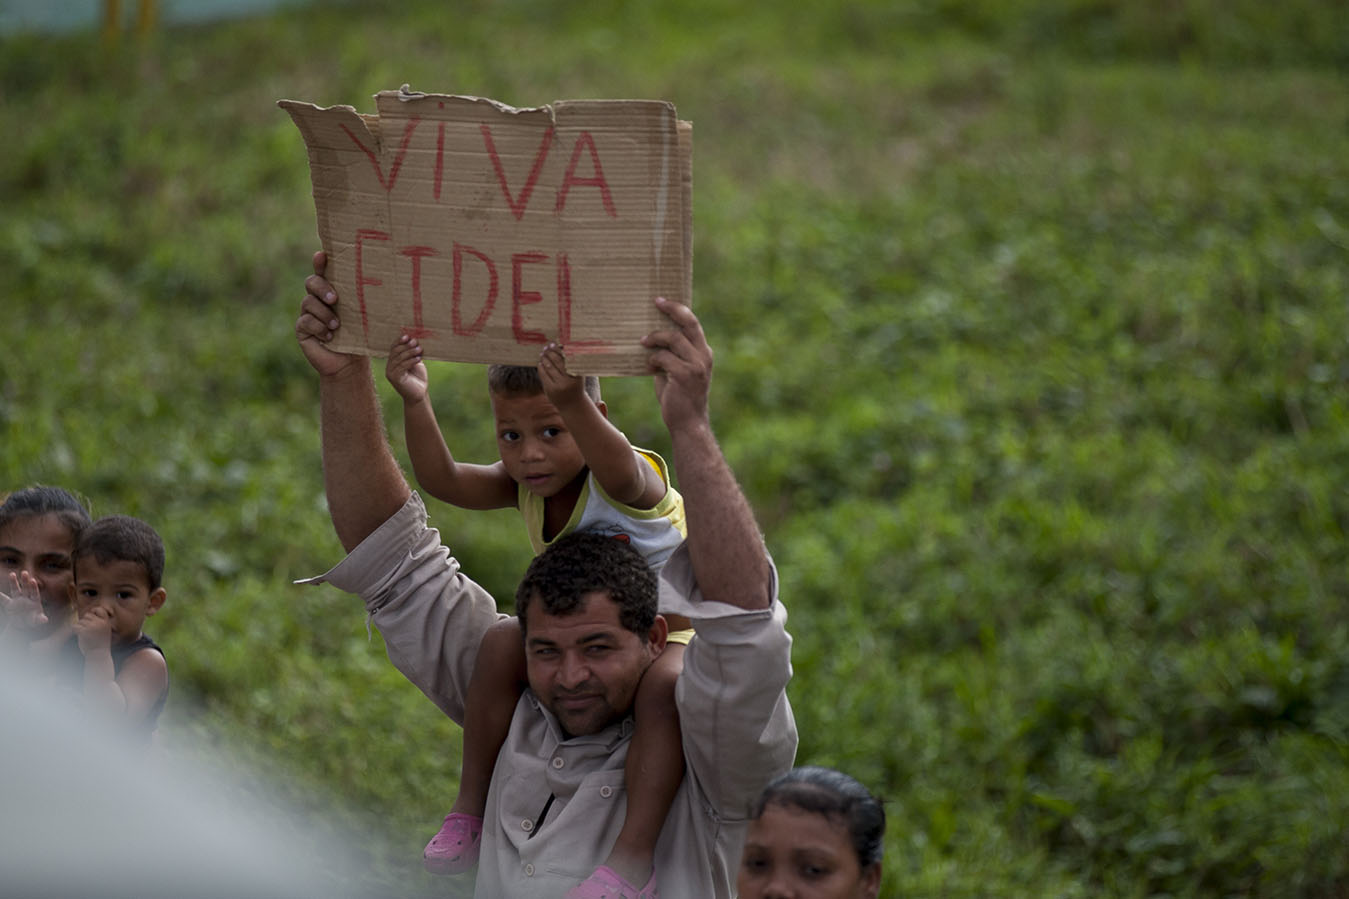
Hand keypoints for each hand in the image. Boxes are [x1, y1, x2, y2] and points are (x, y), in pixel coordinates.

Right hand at [0, 571, 46, 630]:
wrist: (22, 624)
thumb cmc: (32, 620)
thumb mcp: (36, 620)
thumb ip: (40, 619)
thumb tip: (45, 620)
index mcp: (34, 600)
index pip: (34, 592)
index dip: (34, 587)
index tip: (33, 580)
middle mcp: (26, 598)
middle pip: (26, 588)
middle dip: (25, 581)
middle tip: (24, 572)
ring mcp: (17, 600)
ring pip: (15, 589)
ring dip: (14, 582)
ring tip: (12, 574)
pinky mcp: (9, 604)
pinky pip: (3, 599)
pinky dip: (0, 596)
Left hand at [73, 605, 112, 654]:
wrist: (98, 654)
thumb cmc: (100, 644)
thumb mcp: (104, 631)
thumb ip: (99, 622)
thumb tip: (90, 613)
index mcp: (106, 622)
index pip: (100, 610)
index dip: (94, 610)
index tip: (92, 614)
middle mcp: (99, 623)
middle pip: (87, 615)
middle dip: (85, 621)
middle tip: (87, 631)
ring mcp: (91, 627)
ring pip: (80, 621)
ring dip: (80, 627)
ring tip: (85, 635)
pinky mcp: (83, 632)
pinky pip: (74, 626)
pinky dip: (74, 630)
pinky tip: (78, 634)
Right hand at [296, 251, 359, 378]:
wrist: (350, 363)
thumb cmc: (360, 337)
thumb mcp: (364, 317)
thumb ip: (365, 301)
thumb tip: (386, 282)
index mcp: (332, 291)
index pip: (324, 271)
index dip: (320, 262)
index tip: (322, 255)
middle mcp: (317, 298)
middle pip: (311, 282)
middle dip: (322, 288)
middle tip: (334, 299)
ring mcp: (307, 312)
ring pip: (308, 302)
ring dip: (324, 313)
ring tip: (337, 326)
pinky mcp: (302, 328)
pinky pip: (305, 321)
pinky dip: (318, 328)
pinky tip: (329, 337)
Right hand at [386, 334, 429, 402]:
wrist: (419, 394)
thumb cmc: (418, 378)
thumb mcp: (416, 362)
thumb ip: (413, 353)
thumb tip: (415, 339)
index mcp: (393, 361)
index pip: (393, 348)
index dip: (399, 341)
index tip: (407, 336)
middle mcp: (389, 366)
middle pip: (395, 352)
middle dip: (405, 345)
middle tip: (415, 341)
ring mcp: (390, 373)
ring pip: (399, 358)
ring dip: (410, 352)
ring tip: (419, 349)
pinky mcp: (394, 378)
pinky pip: (402, 366)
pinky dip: (410, 361)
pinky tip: (418, 358)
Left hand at [538, 343, 585, 408]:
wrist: (572, 405)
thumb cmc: (575, 385)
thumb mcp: (577, 375)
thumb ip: (572, 363)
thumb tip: (562, 347)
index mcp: (578, 375)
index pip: (568, 358)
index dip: (560, 350)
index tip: (556, 343)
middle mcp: (569, 380)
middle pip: (558, 361)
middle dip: (551, 352)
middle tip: (547, 346)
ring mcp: (559, 386)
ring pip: (549, 367)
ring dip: (545, 358)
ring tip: (543, 353)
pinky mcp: (550, 390)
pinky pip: (544, 375)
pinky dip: (541, 368)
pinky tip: (540, 363)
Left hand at [642, 297, 711, 432]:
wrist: (688, 424)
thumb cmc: (678, 399)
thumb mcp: (675, 372)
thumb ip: (670, 355)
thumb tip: (651, 338)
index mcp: (703, 353)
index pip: (693, 324)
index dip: (678, 309)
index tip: (662, 300)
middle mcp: (704, 356)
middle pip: (689, 322)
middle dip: (672, 309)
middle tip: (656, 301)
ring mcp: (696, 365)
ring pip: (674, 338)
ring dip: (655, 338)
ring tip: (643, 342)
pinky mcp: (685, 374)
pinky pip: (664, 357)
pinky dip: (653, 359)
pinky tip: (649, 366)